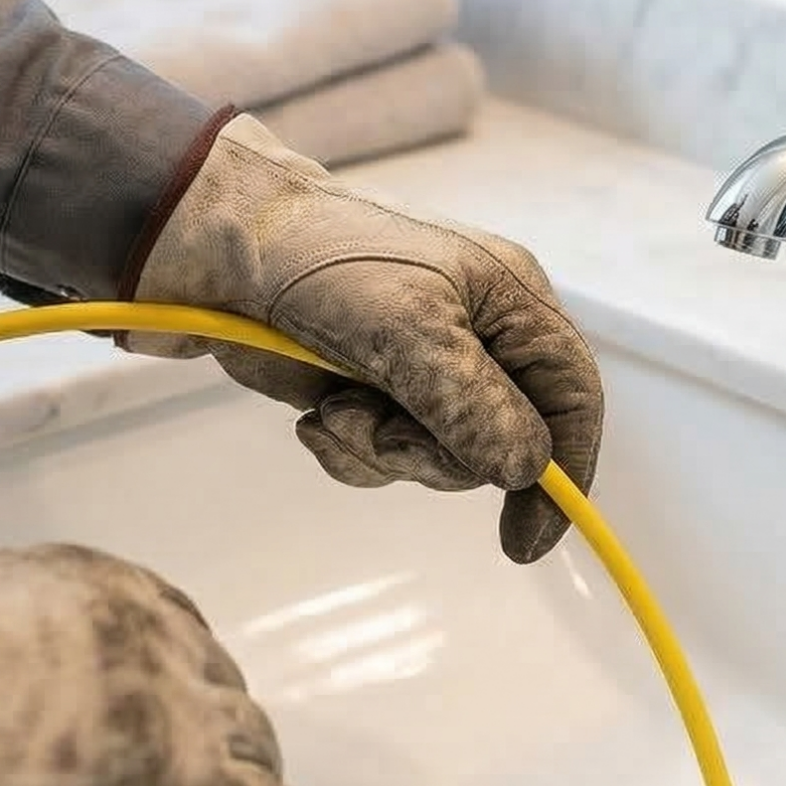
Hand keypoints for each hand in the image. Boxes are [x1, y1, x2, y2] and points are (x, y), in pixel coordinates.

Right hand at [0, 544, 311, 785]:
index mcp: (99, 587)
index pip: (172, 625)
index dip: (180, 672)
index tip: (177, 697)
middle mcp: (155, 637)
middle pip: (216, 682)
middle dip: (217, 719)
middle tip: (212, 756)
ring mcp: (178, 713)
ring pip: (250, 740)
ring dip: (254, 771)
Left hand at [125, 113, 604, 563]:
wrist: (213, 245)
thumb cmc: (319, 260)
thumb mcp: (406, 328)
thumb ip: (473, 404)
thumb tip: (524, 470)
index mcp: (511, 302)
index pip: (572, 398)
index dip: (565, 472)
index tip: (527, 539)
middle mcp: (477, 337)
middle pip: (502, 445)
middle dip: (434, 455)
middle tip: (377, 432)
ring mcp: (421, 368)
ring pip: (437, 460)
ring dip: (379, 451)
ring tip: (333, 408)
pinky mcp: (368, 391)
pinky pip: (382, 458)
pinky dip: (347, 450)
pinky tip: (313, 416)